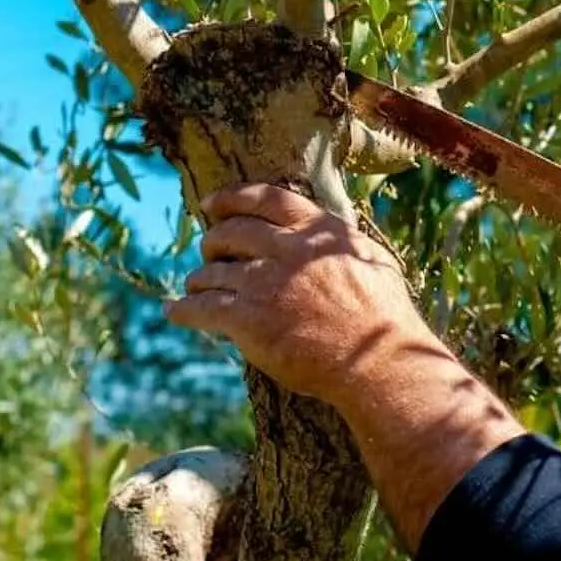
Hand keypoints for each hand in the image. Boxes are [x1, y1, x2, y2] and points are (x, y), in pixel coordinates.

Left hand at [165, 182, 439, 404]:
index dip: (232, 197)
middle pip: (230, 232)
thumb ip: (343, 241)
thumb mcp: (376, 261)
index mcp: (318, 231)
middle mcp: (288, 249)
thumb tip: (325, 230)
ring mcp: (265, 283)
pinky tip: (175, 311)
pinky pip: (201, 308)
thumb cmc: (385, 318)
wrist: (378, 363)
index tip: (211, 203)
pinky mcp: (248, 319)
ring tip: (195, 287)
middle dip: (212, 241)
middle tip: (208, 252)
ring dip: (198, 279)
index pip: (266, 199)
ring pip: (211, 271)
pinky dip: (183, 309)